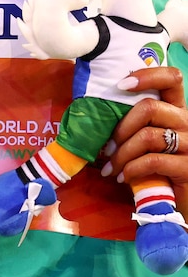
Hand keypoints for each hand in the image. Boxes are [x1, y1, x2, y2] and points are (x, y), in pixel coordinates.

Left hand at [101, 66, 187, 216]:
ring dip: (122, 154)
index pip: (171, 78)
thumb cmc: (159, 167)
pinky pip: (152, 161)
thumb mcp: (149, 139)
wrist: (181, 200)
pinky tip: (124, 178)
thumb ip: (136, 122)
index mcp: (178, 109)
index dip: (147, 76)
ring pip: (147, 136)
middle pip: (150, 108)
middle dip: (120, 128)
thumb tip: (97, 115)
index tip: (120, 85)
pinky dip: (131, 169)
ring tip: (111, 168)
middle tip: (107, 148)